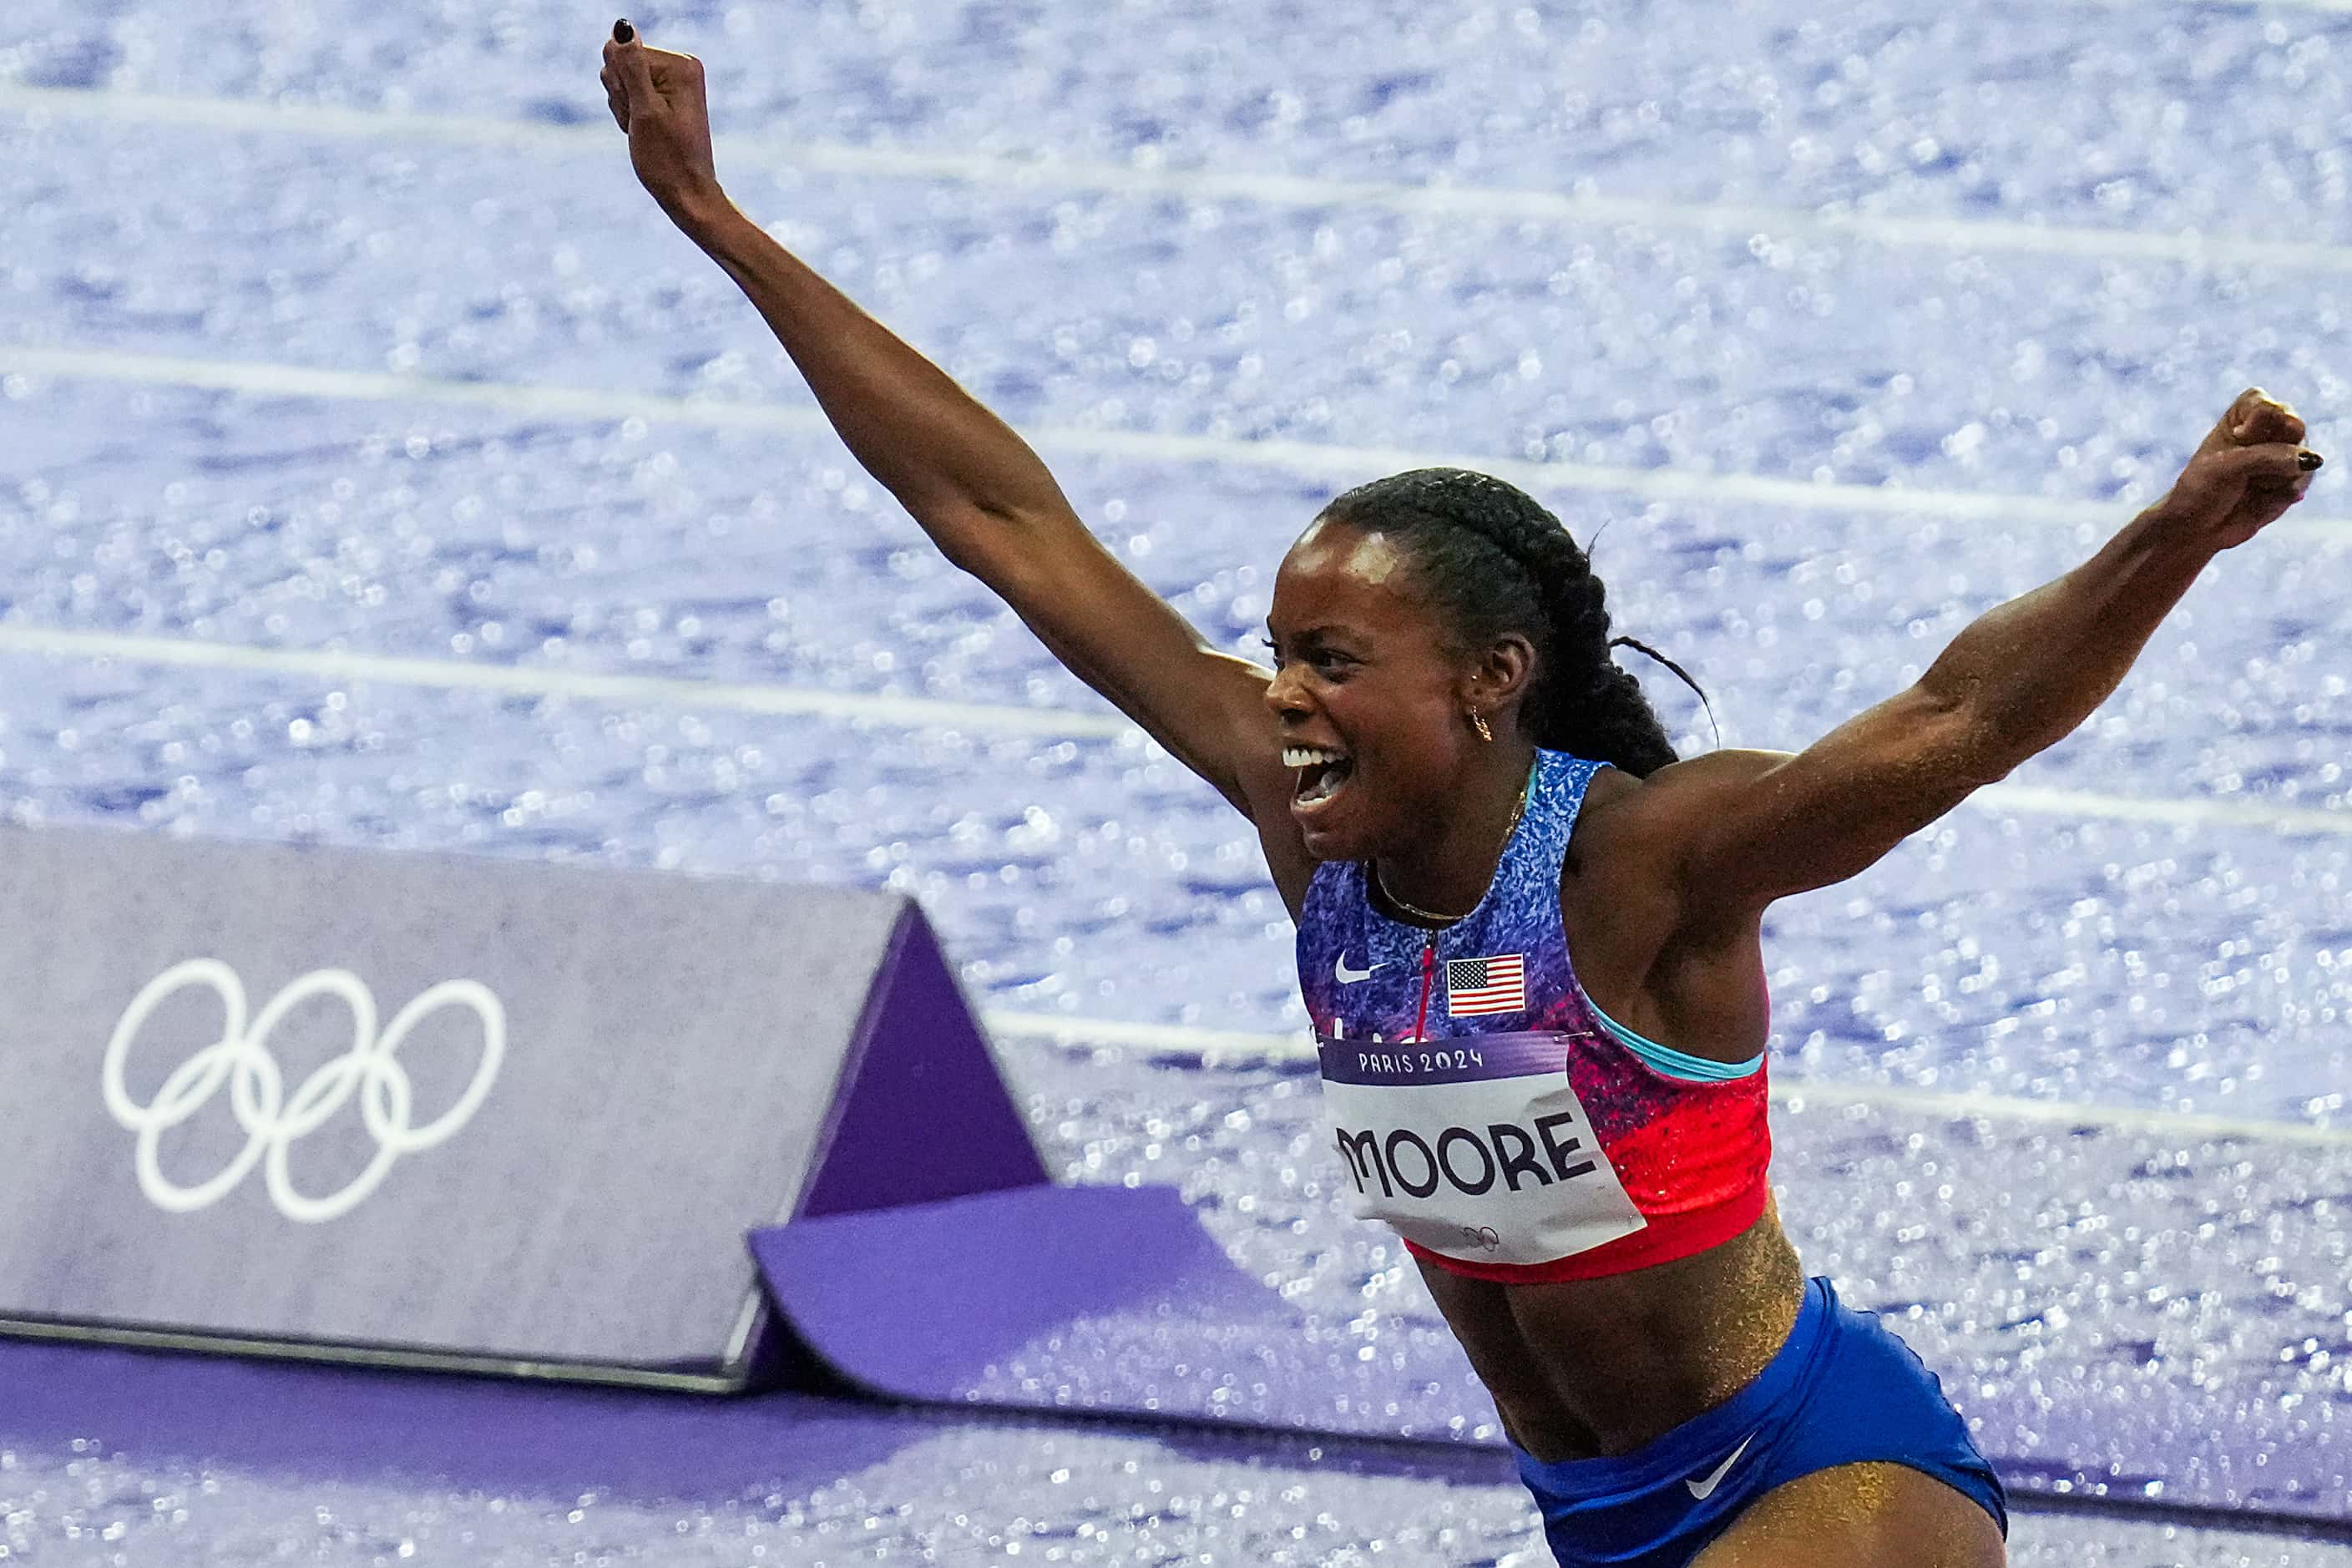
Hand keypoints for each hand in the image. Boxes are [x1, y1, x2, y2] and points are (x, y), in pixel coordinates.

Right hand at [600, 19, 721, 221]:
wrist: (686, 193)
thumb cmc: (668, 159)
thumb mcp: (645, 112)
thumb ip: (631, 68)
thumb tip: (622, 29)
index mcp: (681, 64)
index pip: (622, 51)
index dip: (621, 86)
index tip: (641, 114)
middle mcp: (679, 67)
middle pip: (619, 63)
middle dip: (622, 97)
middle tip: (643, 125)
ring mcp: (671, 82)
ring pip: (619, 81)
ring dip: (624, 109)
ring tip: (645, 132)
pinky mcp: (662, 96)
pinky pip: (626, 95)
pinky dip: (629, 116)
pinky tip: (644, 133)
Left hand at [2142, 388, 2322, 549]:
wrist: (2197, 528)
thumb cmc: (2202, 489)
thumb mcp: (2228, 467)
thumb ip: (2268, 457)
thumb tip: (2312, 460)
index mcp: (2246, 413)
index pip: (2271, 406)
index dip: (2258, 424)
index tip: (2237, 437)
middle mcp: (2270, 429)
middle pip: (2295, 428)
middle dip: (2273, 453)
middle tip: (2246, 470)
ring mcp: (2285, 453)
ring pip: (2303, 458)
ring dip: (2274, 478)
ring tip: (2249, 486)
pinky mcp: (2293, 478)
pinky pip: (2302, 480)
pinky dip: (2279, 495)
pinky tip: (2259, 500)